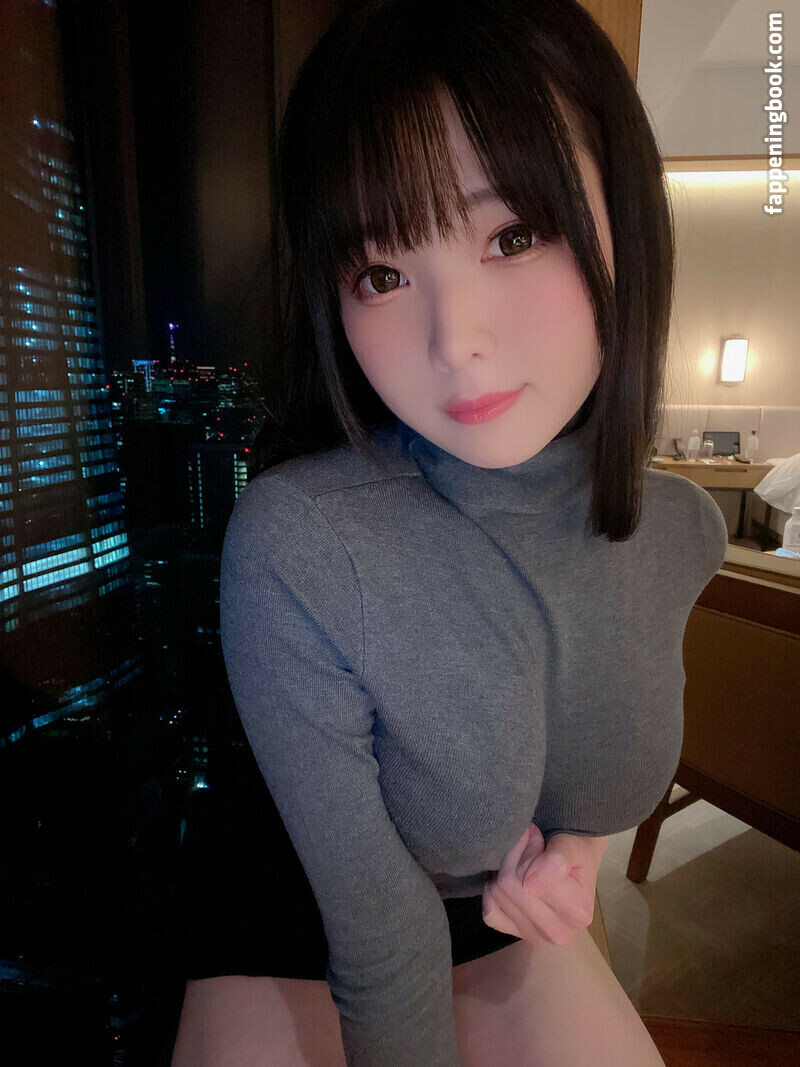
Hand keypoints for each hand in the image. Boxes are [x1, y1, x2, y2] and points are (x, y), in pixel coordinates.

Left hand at [481, 823, 608, 946]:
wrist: (578, 863)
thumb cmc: (575, 853)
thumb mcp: (573, 846)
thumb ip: (556, 861)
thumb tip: (529, 886)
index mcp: (577, 911)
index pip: (528, 877)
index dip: (527, 849)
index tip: (537, 838)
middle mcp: (559, 931)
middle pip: (509, 886)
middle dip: (514, 858)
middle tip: (528, 846)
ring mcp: (537, 937)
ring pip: (498, 896)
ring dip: (505, 871)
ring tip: (524, 862)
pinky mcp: (518, 935)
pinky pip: (490, 915)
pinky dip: (492, 894)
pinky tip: (507, 881)